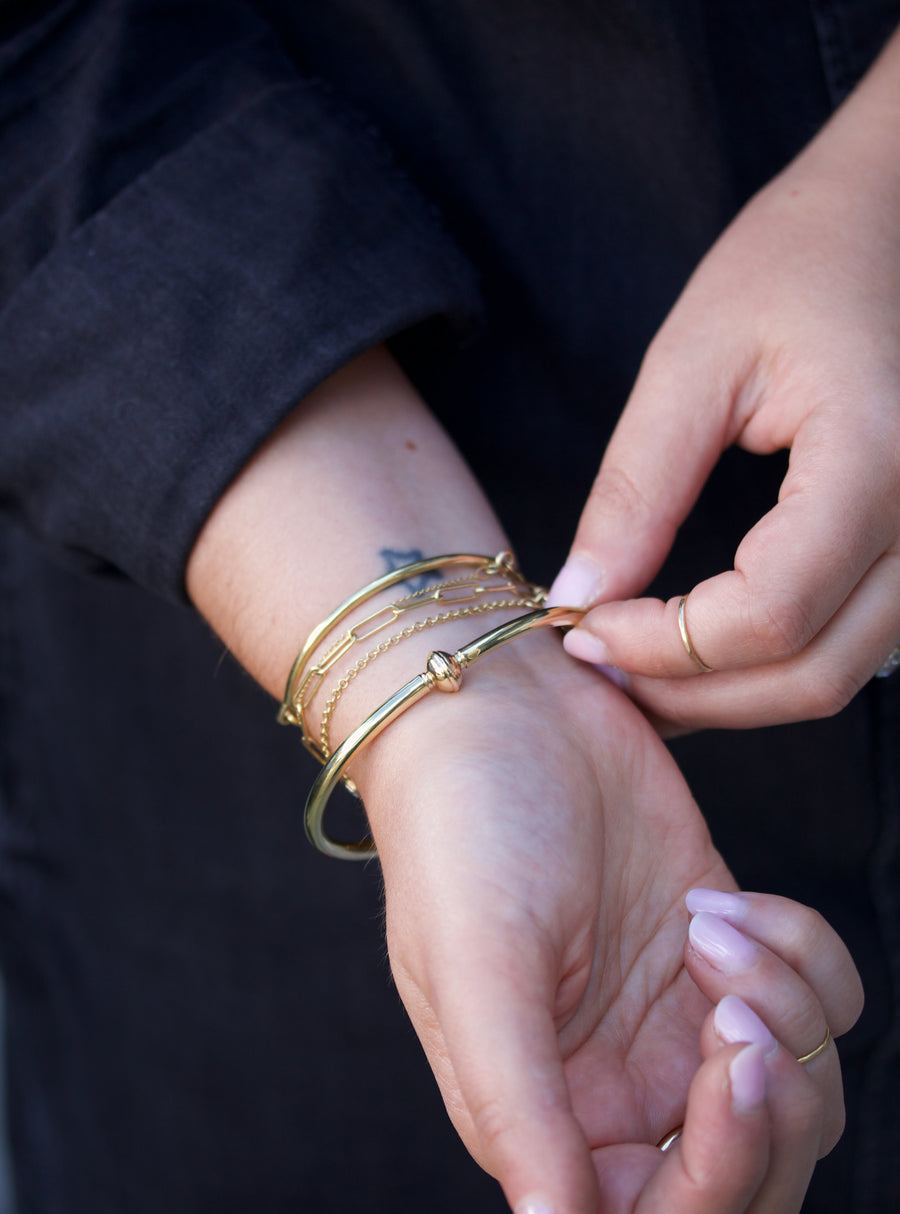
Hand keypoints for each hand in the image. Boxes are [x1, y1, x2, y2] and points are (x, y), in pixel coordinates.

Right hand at [355, 639, 862, 1213]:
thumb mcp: (475, 969)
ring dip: (789, 1011)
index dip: (718, 1180)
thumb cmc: (461, 834)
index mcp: (548, 1116)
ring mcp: (680, 1017)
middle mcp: (619, 1084)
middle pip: (758, 1189)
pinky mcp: (728, 950)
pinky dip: (804, 951)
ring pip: (804, 1092)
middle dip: (777, 1110)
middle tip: (732, 1000)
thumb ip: (514, 1113)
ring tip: (712, 922)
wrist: (498, 706)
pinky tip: (723, 898)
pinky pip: (825, 998)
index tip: (728, 1064)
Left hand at [549, 29, 899, 730]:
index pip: (770, 615)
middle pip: (810, 676)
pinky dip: (773, 667)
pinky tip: (703, 648)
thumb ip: (637, 488)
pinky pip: (855, 647)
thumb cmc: (799, 258)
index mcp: (880, 457)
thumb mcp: (694, 359)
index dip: (664, 647)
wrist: (896, 215)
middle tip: (601, 667)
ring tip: (639, 662)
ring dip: (730, 694)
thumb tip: (580, 600)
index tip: (584, 631)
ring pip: (837, 677)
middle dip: (691, 693)